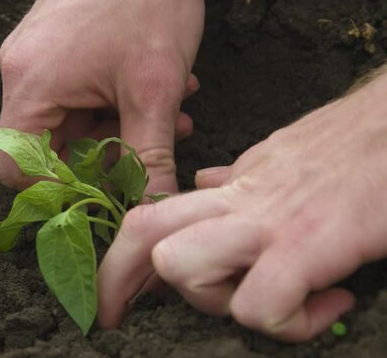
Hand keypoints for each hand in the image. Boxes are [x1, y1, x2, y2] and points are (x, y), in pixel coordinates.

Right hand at [0, 0, 203, 193]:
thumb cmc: (148, 0)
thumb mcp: (154, 89)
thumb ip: (150, 157)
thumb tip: (153, 208)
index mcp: (31, 84)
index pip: (17, 167)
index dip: (59, 188)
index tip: (107, 187)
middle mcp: (23, 72)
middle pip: (48, 147)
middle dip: (106, 154)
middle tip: (154, 146)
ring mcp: (38, 58)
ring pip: (70, 121)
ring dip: (120, 126)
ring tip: (172, 111)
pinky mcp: (56, 48)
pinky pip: (77, 94)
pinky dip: (114, 102)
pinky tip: (160, 91)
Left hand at [97, 71, 386, 340]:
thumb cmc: (350, 147)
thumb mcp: (278, 155)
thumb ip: (236, 178)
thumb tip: (205, 183)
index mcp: (228, 187)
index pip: (148, 217)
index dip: (120, 263)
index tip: (120, 299)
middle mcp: (237, 201)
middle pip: (144, 239)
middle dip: (129, 285)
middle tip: (152, 313)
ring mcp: (268, 221)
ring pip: (182, 268)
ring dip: (216, 303)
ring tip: (267, 299)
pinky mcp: (310, 243)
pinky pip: (261, 307)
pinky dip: (289, 323)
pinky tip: (330, 303)